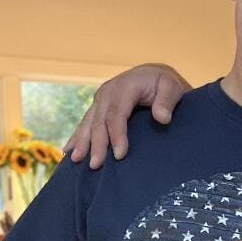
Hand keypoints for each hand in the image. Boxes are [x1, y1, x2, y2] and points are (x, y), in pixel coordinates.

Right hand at [64, 63, 192, 168]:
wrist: (152, 75)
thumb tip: (162, 118)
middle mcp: (108, 91)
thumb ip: (167, 101)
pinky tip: (69, 150)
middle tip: (95, 165)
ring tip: (76, 160)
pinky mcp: (97, 106)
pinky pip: (85, 122)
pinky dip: (77, 136)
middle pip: (99, 121)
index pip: (117, 114)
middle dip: (96, 144)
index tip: (119, 155)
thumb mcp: (172, 87)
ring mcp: (100, 99)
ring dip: (81, 142)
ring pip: (88, 122)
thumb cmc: (164, 84)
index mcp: (124, 87)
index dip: (116, 135)